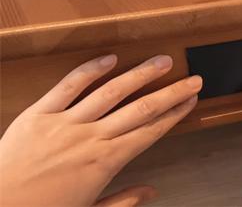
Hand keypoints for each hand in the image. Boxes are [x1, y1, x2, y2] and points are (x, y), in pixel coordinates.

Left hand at [0, 54, 201, 206]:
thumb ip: (122, 201)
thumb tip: (152, 191)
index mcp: (105, 162)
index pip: (150, 130)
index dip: (175, 114)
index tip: (191, 100)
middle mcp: (92, 137)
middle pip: (141, 108)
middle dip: (171, 92)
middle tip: (193, 78)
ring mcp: (66, 122)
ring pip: (112, 92)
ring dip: (140, 75)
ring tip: (162, 61)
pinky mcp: (39, 114)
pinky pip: (68, 86)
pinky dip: (90, 70)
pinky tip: (110, 58)